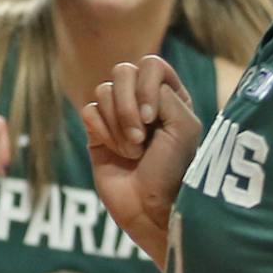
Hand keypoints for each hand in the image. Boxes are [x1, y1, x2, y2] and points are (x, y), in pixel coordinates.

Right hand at [82, 57, 203, 254]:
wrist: (150, 207)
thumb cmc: (173, 169)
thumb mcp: (184, 126)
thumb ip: (163, 94)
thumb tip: (131, 89)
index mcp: (170, 96)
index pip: (150, 65)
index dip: (146, 86)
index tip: (151, 118)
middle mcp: (143, 101)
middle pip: (122, 72)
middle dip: (127, 105)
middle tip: (140, 137)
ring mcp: (118, 116)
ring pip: (103, 91)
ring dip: (117, 124)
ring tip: (132, 151)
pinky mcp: (97, 132)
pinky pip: (88, 112)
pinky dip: (102, 132)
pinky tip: (116, 152)